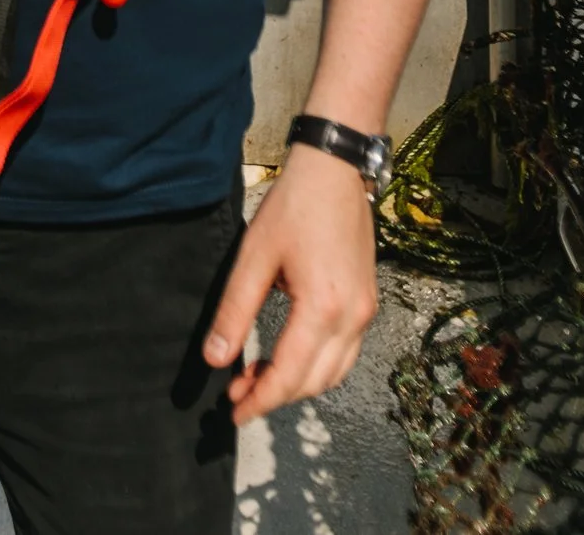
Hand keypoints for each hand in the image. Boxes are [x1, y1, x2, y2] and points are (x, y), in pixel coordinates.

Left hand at [202, 142, 380, 424]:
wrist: (334, 170)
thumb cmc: (293, 207)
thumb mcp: (254, 258)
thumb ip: (235, 312)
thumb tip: (215, 360)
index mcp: (323, 307)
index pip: (290, 375)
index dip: (260, 401)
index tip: (234, 413)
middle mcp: (353, 317)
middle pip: (315, 382)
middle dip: (276, 396)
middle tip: (238, 394)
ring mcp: (366, 311)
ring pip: (335, 373)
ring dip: (298, 385)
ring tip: (258, 377)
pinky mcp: (368, 302)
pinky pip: (346, 353)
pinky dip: (317, 366)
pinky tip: (288, 355)